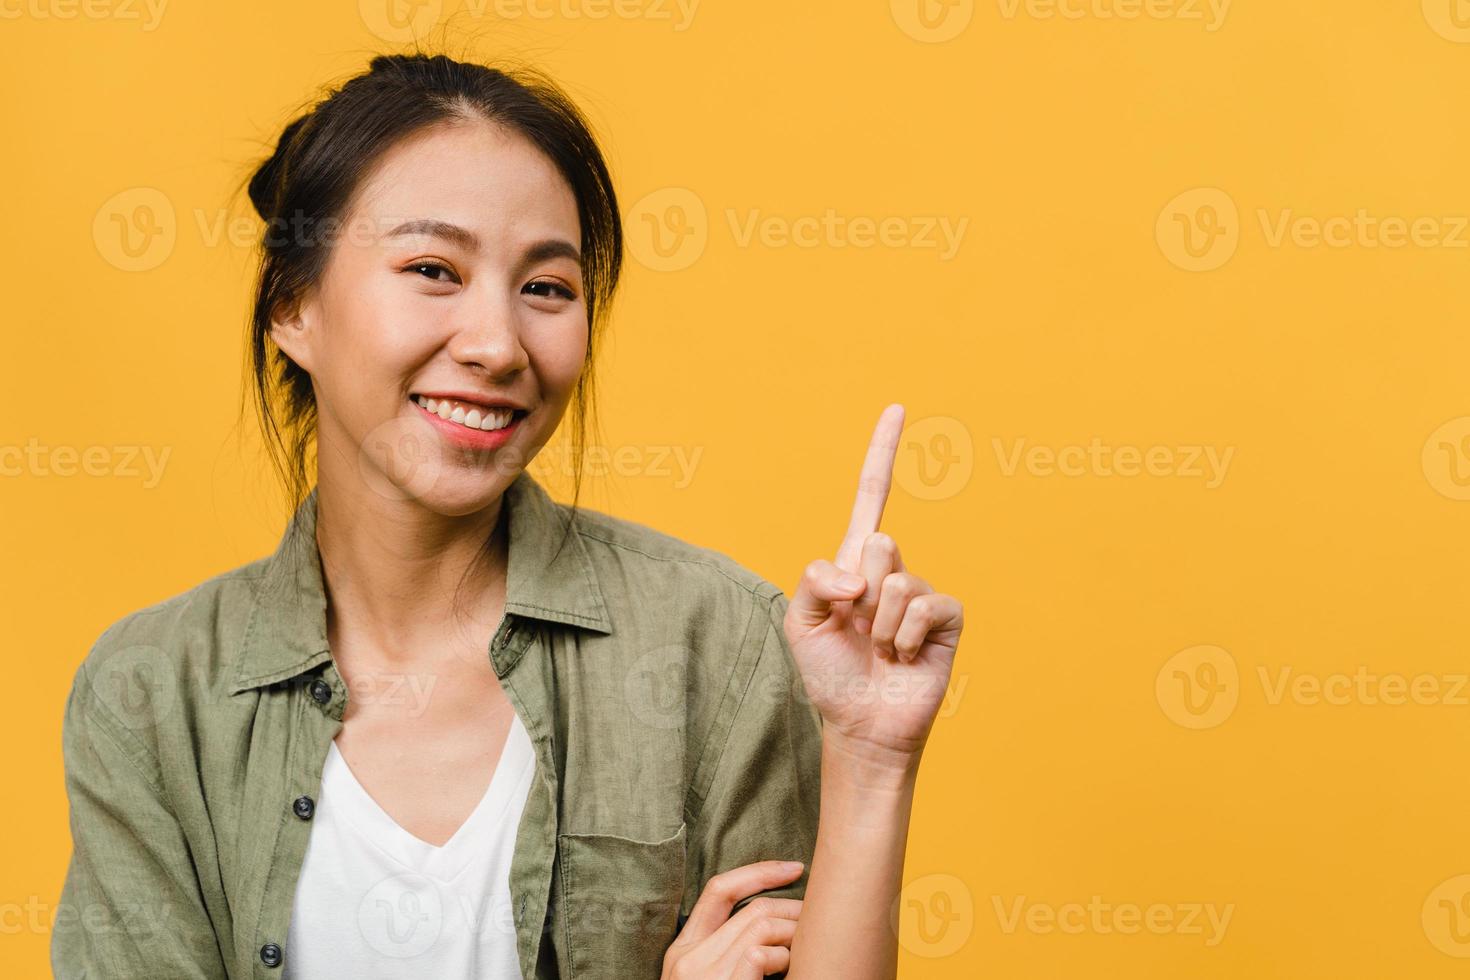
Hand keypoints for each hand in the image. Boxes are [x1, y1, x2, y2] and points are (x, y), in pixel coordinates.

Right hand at [662, 861, 805, 978]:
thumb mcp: (706, 976)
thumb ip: (722, 951)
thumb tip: (767, 921)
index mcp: (682, 949)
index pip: (719, 889)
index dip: (758, 872)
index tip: (792, 868)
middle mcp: (689, 957)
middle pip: (750, 909)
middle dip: (791, 907)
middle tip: (815, 916)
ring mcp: (704, 973)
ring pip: (761, 926)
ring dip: (793, 933)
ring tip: (807, 947)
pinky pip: (760, 954)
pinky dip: (783, 958)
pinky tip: (792, 970)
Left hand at [784, 403, 964, 764]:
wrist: (861, 724)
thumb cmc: (830, 673)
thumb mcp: (799, 621)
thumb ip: (813, 579)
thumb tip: (859, 574)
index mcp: (856, 561)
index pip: (873, 496)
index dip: (883, 452)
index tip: (896, 408)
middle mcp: (892, 569)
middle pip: (877, 542)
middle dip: (857, 593)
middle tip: (858, 628)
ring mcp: (921, 592)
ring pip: (897, 580)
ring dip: (878, 625)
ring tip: (880, 649)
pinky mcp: (946, 619)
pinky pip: (924, 605)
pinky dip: (905, 636)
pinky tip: (903, 657)